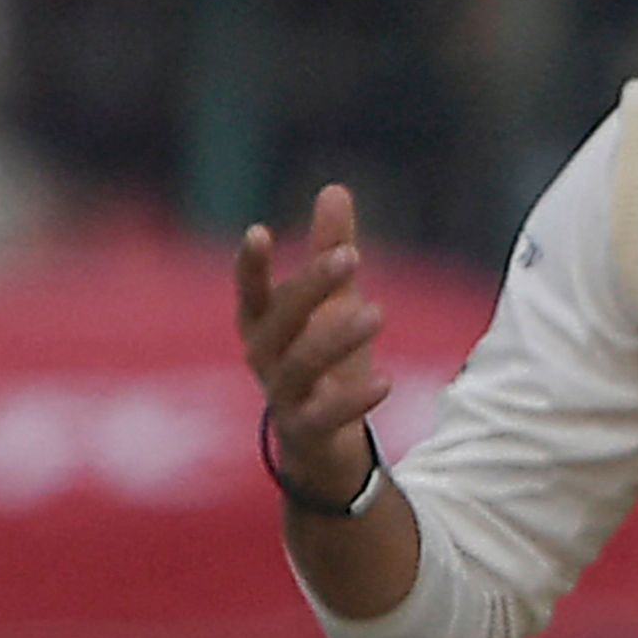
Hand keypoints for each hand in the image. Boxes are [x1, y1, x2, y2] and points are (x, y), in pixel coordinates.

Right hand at [233, 183, 389, 500]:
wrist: (325, 448)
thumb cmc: (325, 365)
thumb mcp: (333, 304)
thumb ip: (330, 250)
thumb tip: (334, 189)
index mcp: (264, 326)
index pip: (250, 291)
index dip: (250, 266)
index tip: (257, 232)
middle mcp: (265, 359)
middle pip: (280, 320)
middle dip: (309, 288)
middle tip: (349, 256)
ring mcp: (283, 398)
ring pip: (301, 365)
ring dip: (336, 338)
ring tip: (376, 312)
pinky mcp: (308, 433)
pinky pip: (325, 416)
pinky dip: (353, 401)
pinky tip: (387, 382)